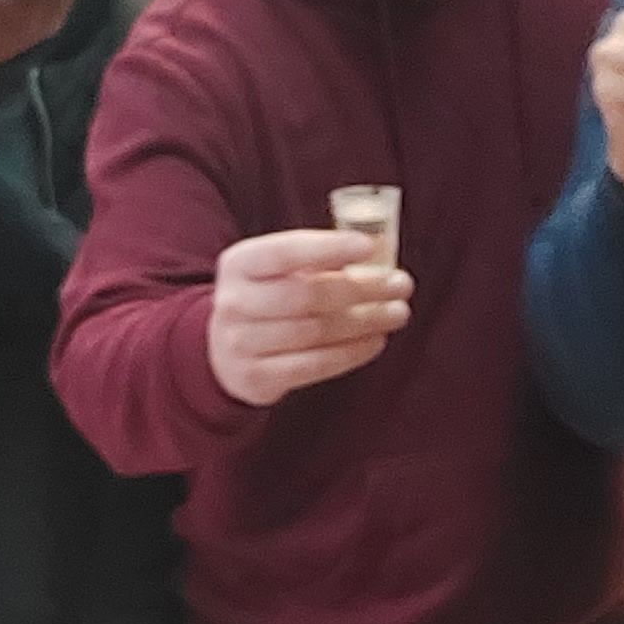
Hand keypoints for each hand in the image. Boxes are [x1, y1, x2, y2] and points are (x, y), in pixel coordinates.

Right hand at [205, 229, 411, 406]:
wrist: (222, 353)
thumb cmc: (265, 300)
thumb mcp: (275, 271)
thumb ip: (315, 259)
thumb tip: (378, 252)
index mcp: (239, 263)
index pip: (285, 251)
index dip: (328, 248)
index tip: (369, 246)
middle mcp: (234, 302)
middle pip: (307, 294)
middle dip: (361, 289)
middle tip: (400, 285)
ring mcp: (241, 343)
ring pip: (316, 332)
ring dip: (365, 322)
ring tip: (397, 313)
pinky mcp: (257, 377)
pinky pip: (314, 365)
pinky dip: (351, 353)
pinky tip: (376, 341)